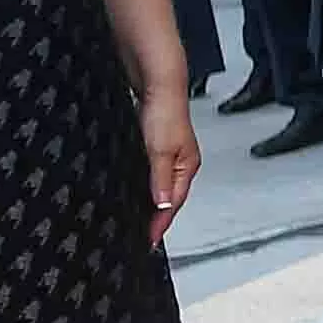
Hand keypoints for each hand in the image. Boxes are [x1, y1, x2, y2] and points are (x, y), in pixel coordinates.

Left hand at [139, 90, 197, 239]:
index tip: (149, 240)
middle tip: (145, 236)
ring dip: (151, 202)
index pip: (172, 203)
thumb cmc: (165, 111)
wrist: (158, 82)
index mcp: (187, 166)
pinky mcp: (155, 144)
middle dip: (158, 217)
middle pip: (169, 197)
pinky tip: (136, 188)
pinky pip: (151, 173)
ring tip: (141, 219)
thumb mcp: (160, 151)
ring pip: (160, 186)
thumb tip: (160, 206)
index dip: (160, 223)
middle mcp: (180, 162)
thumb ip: (160, 180)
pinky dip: (145, 186)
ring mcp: (169, 153)